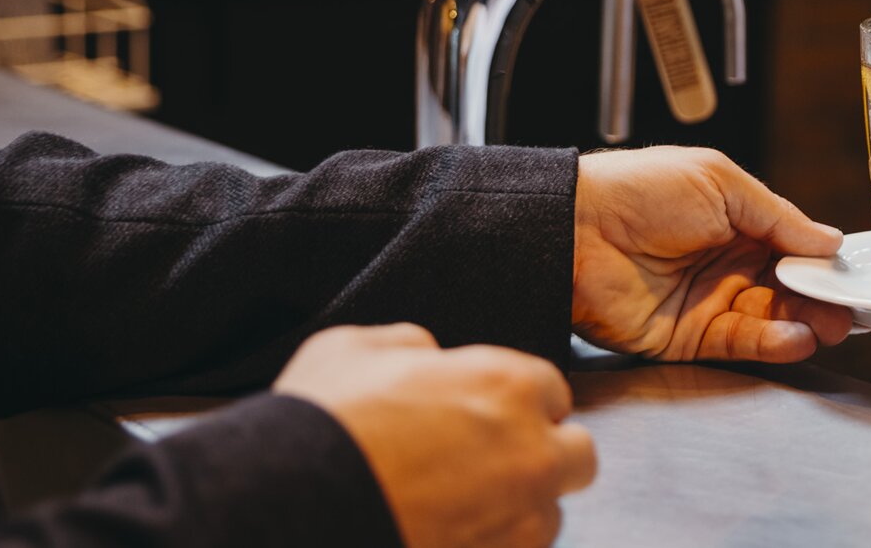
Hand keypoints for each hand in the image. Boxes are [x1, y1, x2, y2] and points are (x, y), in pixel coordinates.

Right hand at [275, 324, 594, 547]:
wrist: (293, 506)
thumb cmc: (322, 424)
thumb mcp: (353, 348)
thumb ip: (408, 343)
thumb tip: (424, 351)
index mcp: (508, 384)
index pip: (551, 389)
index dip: (518, 401)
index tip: (490, 414)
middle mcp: (531, 452)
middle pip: (576, 454)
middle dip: (543, 455)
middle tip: (491, 462)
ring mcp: (521, 518)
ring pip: (550, 513)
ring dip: (519, 508)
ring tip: (461, 507)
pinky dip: (494, 542)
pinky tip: (451, 531)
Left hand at [572, 147, 852, 362]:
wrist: (576, 228)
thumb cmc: (637, 190)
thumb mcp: (720, 183)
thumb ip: (778, 215)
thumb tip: (828, 239)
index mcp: (735, 222)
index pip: (792, 248)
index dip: (821, 262)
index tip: (850, 274)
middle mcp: (724, 264)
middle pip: (787, 289)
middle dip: (820, 299)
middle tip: (847, 307)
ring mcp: (707, 302)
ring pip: (770, 320)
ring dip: (803, 323)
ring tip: (828, 324)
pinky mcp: (687, 337)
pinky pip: (739, 344)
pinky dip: (772, 342)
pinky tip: (795, 335)